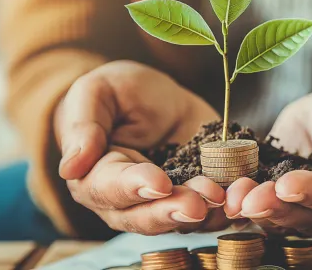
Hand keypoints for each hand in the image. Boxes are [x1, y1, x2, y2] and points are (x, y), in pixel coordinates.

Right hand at [54, 61, 229, 234]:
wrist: (152, 97)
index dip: (133, 187)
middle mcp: (127, 200)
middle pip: (143, 217)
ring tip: (223, 198)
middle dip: (171, 211)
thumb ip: (83, 126)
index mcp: (95, 175)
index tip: (158, 182)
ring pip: (179, 220)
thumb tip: (70, 167)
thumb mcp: (96, 93)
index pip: (109, 188)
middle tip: (197, 203)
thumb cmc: (116, 94)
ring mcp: (164, 202)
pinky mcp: (195, 195)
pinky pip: (210, 211)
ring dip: (203, 214)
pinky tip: (241, 197)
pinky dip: (226, 208)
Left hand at [224, 77, 311, 237]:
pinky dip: (240, 200)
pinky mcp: (278, 198)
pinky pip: (260, 204)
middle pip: (308, 216)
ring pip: (281, 217)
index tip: (289, 185)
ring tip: (232, 197)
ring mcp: (306, 209)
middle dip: (276, 207)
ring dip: (254, 209)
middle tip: (249, 199)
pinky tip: (221, 193)